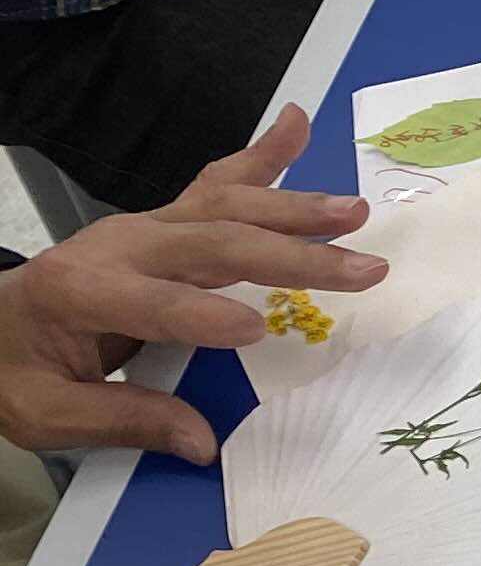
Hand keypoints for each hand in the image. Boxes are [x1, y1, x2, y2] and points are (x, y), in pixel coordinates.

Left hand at [0, 107, 378, 465]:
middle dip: (291, 255)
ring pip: (225, 208)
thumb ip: (127, 421)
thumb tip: (204, 442)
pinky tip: (297, 123)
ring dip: (294, 208)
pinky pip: (216, 184)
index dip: (202, 316)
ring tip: (354, 211)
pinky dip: (261, 155)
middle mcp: (115, 246)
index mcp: (79, 292)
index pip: (151, 302)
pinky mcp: (161, 223)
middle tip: (362, 269)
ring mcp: (142, 227)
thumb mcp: (48, 413)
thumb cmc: (15, 372)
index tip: (259, 331)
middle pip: (213, 244)